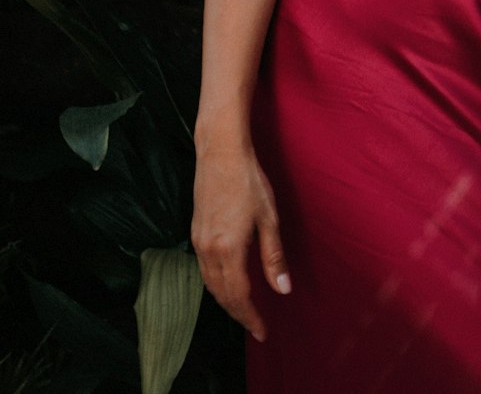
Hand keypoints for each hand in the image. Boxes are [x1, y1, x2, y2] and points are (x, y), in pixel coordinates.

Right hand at [191, 141, 290, 342]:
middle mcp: (208, 250)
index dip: (251, 318)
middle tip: (256, 325)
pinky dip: (216, 282)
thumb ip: (273, 256)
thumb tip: (283, 289)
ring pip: (209, 283)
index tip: (262, 332)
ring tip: (244, 309)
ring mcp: (198, 241)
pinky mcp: (195, 231)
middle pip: (221, 294)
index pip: (239, 296)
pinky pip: (204, 268)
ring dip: (226, 300)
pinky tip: (228, 280)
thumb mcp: (269, 217)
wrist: (220, 150)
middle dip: (238, 313)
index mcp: (228, 249)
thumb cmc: (248, 179)